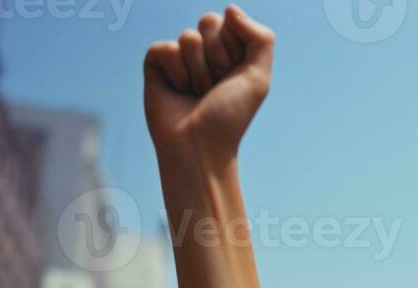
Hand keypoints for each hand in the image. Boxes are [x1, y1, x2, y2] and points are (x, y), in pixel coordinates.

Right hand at [144, 4, 274, 162]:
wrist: (200, 145)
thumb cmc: (230, 116)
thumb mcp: (258, 77)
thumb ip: (260, 38)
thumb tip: (230, 8)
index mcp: (232, 52)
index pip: (231, 21)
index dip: (235, 49)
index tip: (234, 77)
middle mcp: (206, 51)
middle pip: (209, 21)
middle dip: (218, 56)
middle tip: (216, 85)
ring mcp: (181, 56)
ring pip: (189, 37)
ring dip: (199, 70)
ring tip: (198, 93)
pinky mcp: (157, 63)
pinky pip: (166, 48)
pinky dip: (176, 72)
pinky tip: (178, 91)